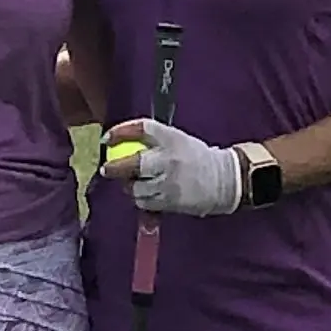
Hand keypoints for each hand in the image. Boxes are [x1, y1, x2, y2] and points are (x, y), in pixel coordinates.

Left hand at [102, 119, 242, 216]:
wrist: (224, 180)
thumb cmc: (195, 157)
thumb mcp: (176, 138)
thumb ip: (151, 138)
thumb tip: (114, 140)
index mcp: (172, 138)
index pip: (143, 128)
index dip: (121, 131)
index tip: (106, 139)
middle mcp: (170, 159)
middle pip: (135, 163)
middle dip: (116, 167)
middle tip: (107, 168)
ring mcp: (170, 183)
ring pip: (137, 187)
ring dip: (129, 186)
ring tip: (133, 183)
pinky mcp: (171, 201)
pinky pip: (145, 202)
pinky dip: (140, 199)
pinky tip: (146, 193)